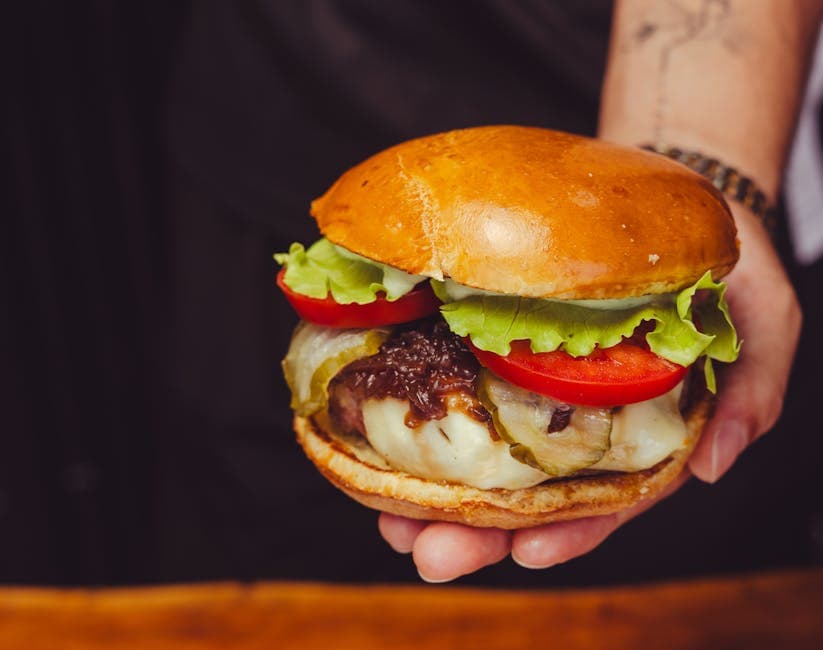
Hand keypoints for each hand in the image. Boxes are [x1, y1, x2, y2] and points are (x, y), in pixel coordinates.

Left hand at [378, 205, 801, 581]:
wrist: (674, 195)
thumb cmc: (725, 262)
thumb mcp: (765, 318)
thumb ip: (752, 389)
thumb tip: (715, 464)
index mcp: (645, 432)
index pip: (610, 500)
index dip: (570, 533)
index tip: (526, 552)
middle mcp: (584, 422)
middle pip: (532, 495)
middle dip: (479, 530)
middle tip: (427, 550)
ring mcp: (538, 387)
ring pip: (486, 456)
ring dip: (435, 492)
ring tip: (389, 519)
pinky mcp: (500, 346)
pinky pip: (462, 387)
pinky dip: (426, 413)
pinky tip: (379, 440)